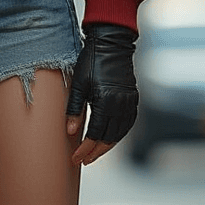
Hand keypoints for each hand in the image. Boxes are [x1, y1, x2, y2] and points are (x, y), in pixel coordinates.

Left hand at [66, 23, 137, 166]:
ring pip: (120, 133)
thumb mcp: (78, 84)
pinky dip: (118, 134)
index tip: (75, 158)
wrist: (112, 44)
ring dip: (107, 145)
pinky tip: (109, 138)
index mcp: (106, 101)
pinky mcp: (133, 98)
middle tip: (84, 161)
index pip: (95, 133)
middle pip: (109, 137)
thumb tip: (70, 132)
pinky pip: (127, 123)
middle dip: (96, 151)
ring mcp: (129, 101)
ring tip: (95, 153)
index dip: (85, 148)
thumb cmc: (91, 61)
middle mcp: (121, 104)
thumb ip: (74, 109)